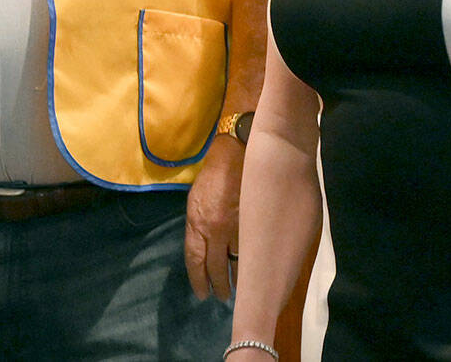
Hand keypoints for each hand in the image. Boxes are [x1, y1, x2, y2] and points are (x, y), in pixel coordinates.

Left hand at [184, 135, 243, 299]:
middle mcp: (215, 229)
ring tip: (239, 290)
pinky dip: (253, 264)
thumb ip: (198, 225)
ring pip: (237, 263)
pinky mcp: (256, 223)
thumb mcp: (196, 200)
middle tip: (221, 297)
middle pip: (216, 267)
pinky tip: (255, 273)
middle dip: (218, 285)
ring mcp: (237, 227)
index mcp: (197, 222)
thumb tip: (203, 248)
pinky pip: (254, 251)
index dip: (198, 280)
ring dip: (237, 279)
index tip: (201, 294)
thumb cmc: (213, 175)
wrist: (237, 153)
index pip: (194, 260)